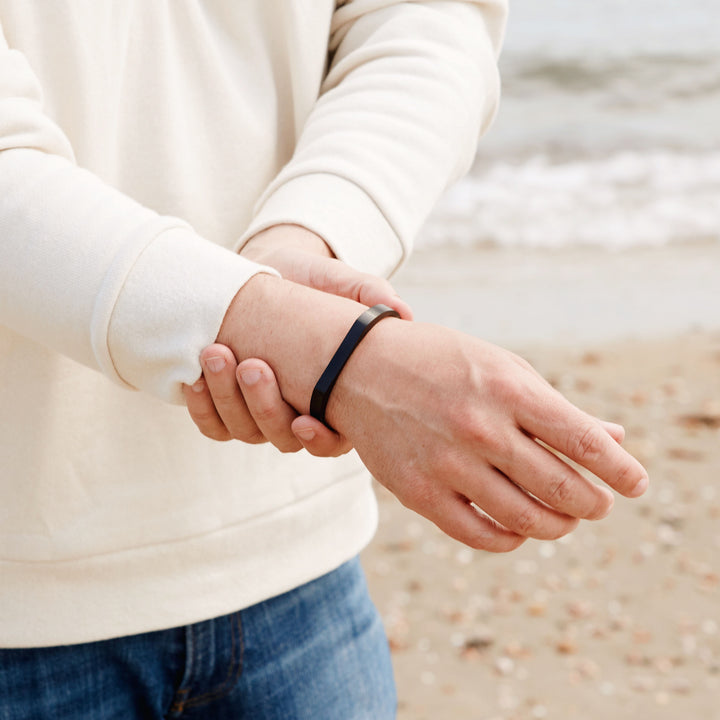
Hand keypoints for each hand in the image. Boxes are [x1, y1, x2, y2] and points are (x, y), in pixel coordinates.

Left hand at [183, 225, 411, 455]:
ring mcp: (260, 411)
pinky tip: (194, 377)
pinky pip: (212, 423)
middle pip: (281, 437)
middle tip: (250, 364)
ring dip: (227, 399)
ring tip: (215, 354)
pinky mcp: (226, 403)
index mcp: (335, 398)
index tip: (303, 421)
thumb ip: (368, 293)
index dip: (319, 441)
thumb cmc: (313, 282)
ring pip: (244, 430)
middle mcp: (299, 413)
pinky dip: (202, 405)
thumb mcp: (341, 282)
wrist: (271, 270)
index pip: (334, 441)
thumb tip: (401, 311)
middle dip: (263, 405)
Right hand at [215, 275, 648, 551]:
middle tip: (597, 505)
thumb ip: (554, 406)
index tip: (636, 484)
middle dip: (593, 504)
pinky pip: (480, 535)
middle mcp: (480, 427)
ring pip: (526, 519)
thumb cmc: (439, 362)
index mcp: (507, 388)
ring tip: (562, 518)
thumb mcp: (500, 367)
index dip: (620, 470)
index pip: (584, 440)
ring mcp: (447, 463)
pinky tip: (518, 529)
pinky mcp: (419, 492)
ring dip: (557, 526)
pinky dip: (511, 539)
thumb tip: (612, 437)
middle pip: (562, 488)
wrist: (358, 367)